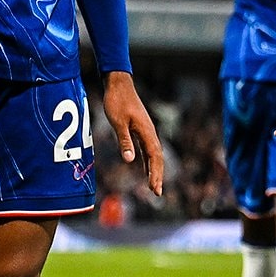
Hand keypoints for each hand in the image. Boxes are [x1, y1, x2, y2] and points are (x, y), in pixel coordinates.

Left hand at [102, 70, 163, 195]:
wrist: (118, 83)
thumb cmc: (117, 101)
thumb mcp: (118, 122)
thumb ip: (124, 141)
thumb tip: (130, 160)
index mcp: (146, 131)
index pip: (154, 156)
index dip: (155, 173)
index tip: (154, 189)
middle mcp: (149, 132)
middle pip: (157, 157)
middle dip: (158, 175)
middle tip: (157, 193)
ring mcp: (145, 131)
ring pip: (154, 154)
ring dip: (154, 170)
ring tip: (154, 186)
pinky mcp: (139, 129)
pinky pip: (147, 149)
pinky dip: (148, 161)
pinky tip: (145, 169)